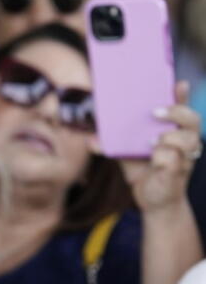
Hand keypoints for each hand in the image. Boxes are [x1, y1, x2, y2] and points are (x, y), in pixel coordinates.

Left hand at [120, 81, 202, 212]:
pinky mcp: (179, 171)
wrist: (152, 200)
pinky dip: (162, 157)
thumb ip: (113, 143)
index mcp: (173, 130)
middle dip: (176, 112)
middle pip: (192, 119)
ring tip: (151, 142)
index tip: (178, 83)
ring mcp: (185, 156)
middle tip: (154, 112)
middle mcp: (184, 141)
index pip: (182, 107)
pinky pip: (174, 159)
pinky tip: (154, 160)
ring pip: (188, 138)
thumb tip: (91, 139)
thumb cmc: (143, 170)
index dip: (182, 95)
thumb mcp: (126, 154)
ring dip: (169, 137)